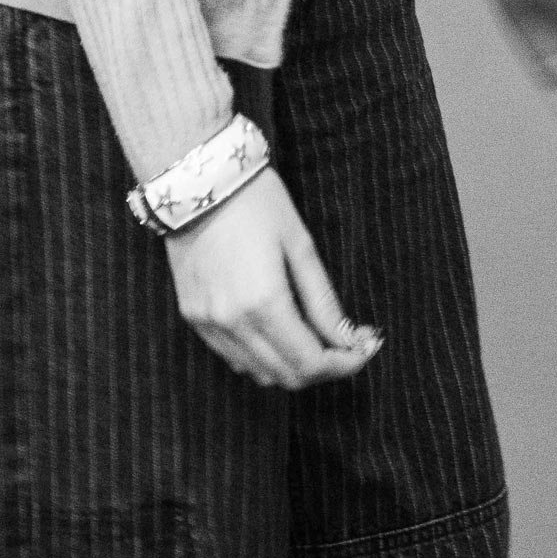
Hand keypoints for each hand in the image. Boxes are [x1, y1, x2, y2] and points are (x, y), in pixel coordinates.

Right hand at [165, 167, 381, 389]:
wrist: (197, 181)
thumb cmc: (257, 204)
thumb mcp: (301, 246)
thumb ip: (324, 302)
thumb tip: (348, 340)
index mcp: (264, 303)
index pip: (309, 363)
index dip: (344, 364)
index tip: (364, 349)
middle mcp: (232, 322)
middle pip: (285, 376)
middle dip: (322, 368)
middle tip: (345, 345)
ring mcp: (208, 323)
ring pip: (258, 373)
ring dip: (291, 366)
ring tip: (314, 338)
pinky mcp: (192, 317)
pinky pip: (232, 356)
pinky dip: (260, 356)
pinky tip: (278, 332)